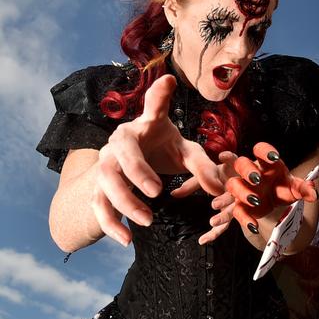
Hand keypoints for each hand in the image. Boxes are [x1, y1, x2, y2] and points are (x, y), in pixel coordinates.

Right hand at [92, 74, 228, 245]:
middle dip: (136, 172)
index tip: (169, 79)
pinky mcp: (98, 189)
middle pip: (121, 154)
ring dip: (124, 203)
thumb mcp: (186, 153)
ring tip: (148, 220)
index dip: (160, 95)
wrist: (132, 161)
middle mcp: (120, 142)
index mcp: (144, 125)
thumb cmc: (162, 149)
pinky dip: (110, 225)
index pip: (153, 108)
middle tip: (157, 191)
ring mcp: (105, 165)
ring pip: (106, 183)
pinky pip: (99, 208)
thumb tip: (220, 187)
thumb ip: (204, 166)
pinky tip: (125, 240)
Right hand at [225, 142, 317, 233]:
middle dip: (247, 170)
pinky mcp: (241, 206)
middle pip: (241, 163)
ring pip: (233, 184)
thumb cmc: (283, 188)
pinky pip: (237, 210)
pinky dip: (244, 219)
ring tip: (255, 201)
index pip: (260, 149)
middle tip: (256, 179)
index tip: (274, 157)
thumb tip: (313, 193)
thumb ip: (304, 188)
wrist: (275, 203)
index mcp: (266, 164)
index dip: (265, 151)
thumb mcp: (295, 188)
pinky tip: (254, 226)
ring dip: (242, 192)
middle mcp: (252, 173)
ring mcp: (244, 189)